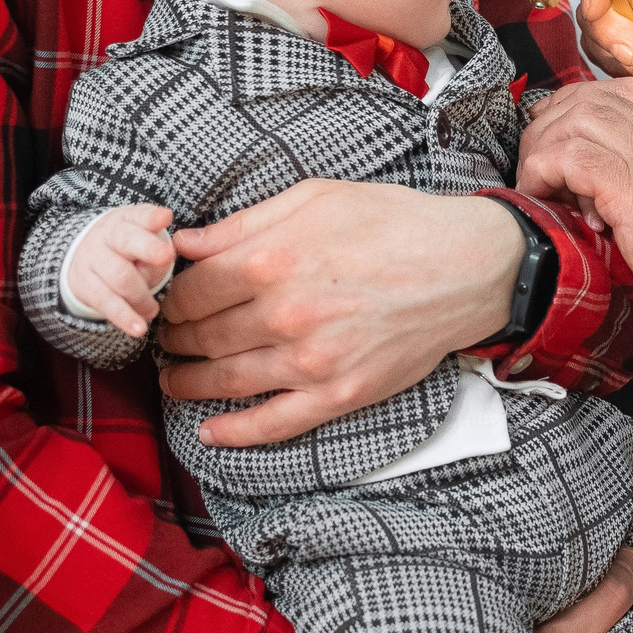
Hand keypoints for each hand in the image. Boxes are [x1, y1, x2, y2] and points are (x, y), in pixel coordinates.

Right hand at [65, 204, 174, 338]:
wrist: (85, 256)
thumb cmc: (130, 250)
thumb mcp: (144, 240)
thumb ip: (158, 250)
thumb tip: (163, 261)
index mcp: (128, 220)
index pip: (140, 215)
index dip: (151, 217)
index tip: (165, 217)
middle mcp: (108, 235)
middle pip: (126, 241)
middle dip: (147, 248)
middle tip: (166, 256)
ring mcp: (93, 258)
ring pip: (119, 277)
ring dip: (142, 296)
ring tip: (153, 310)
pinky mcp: (85, 285)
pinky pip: (106, 302)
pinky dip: (124, 317)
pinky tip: (139, 328)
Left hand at [155, 182, 518, 445]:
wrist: (466, 267)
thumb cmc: (392, 223)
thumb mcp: (314, 199)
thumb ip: (242, 224)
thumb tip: (184, 243)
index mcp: (270, 261)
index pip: (190, 294)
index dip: (169, 301)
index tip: (166, 303)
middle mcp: (284, 316)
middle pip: (200, 338)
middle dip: (174, 341)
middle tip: (167, 340)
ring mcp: (311, 362)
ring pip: (226, 381)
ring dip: (189, 384)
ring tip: (175, 380)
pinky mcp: (339, 395)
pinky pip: (273, 424)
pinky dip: (235, 433)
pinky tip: (210, 432)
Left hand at [517, 81, 632, 327]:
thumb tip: (603, 204)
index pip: (615, 94)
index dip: (574, 109)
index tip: (556, 138)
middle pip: (585, 98)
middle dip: (548, 125)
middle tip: (536, 165)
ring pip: (571, 118)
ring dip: (541, 149)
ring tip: (537, 185)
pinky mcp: (626, 182)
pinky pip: (566, 154)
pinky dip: (541, 172)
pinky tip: (541, 197)